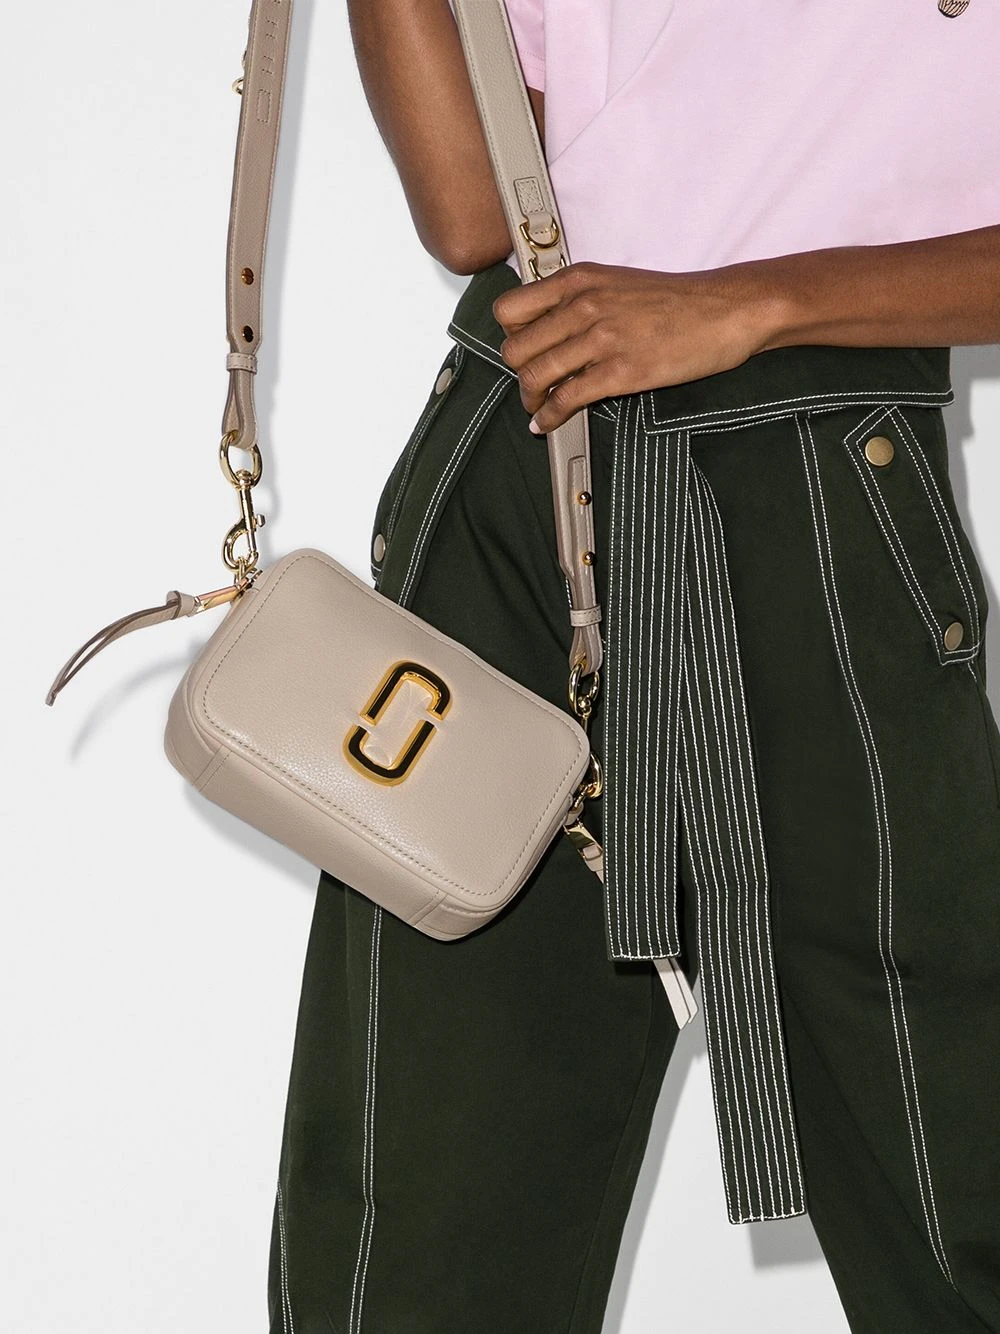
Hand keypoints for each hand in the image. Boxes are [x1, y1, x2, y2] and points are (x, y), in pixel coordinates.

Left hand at [491, 260, 774, 433]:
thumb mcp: (617, 282)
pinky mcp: (620, 371)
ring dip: (529, 399)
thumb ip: (579, 299)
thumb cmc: (676, 300)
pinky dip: (549, 418)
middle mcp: (583, 305)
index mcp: (578, 280)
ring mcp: (601, 338)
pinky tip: (547, 424)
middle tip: (529, 384)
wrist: (725, 309)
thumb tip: (548, 327)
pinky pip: (566, 399)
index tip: (521, 349)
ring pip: (534, 375)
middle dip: (517, 372)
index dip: (509, 335)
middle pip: (516, 347)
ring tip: (536, 407)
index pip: (510, 309)